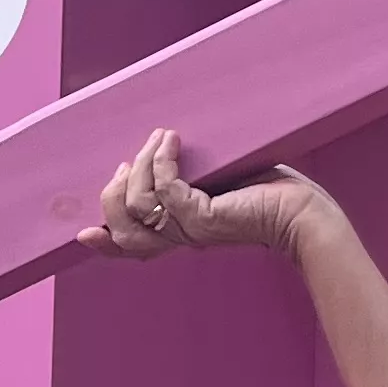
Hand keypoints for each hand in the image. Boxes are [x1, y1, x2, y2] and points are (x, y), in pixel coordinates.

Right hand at [90, 132, 334, 260]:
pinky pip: (163, 187)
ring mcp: (190, 229)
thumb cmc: (269, 192)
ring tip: (159, 139)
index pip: (131, 247)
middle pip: (120, 229)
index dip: (104, 244)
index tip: (84, 234)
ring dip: (139, 166)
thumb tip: (163, 147)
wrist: (303, 213)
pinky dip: (160, 159)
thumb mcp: (218, 183)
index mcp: (179, 234)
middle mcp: (180, 237)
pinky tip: (172, 139)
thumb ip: (190, 178)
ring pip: (135, 206)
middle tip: (127, 161)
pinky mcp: (203, 218)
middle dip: (113, 192)